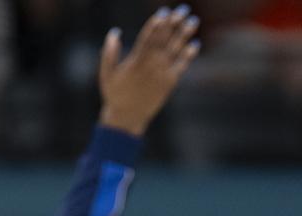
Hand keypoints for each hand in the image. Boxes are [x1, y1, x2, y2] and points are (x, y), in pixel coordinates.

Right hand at [99, 6, 199, 135]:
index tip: (164, 12)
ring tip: (194, 21)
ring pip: (175, 51)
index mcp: (135, 62)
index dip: (157, 24)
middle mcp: (151, 66)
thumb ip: (109, 53)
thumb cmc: (115, 96)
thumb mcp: (106, 75)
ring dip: (185, 35)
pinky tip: (195, 44)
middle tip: (183, 10)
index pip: (148, 37)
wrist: (127, 119)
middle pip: (164, 40)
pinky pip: (181, 67)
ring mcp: (161, 75)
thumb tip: (114, 32)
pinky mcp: (169, 84)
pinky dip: (188, 56)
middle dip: (174, 24)